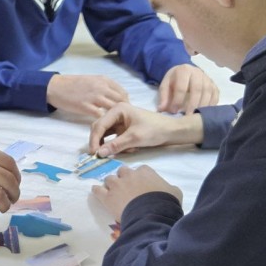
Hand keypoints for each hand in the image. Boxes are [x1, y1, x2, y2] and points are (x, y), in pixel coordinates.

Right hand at [46, 73, 128, 116]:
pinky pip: (101, 116)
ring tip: (114, 124)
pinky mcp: (86, 106)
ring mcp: (94, 97)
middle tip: (121, 120)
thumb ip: (102, 86)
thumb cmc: (72, 84)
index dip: (125, 103)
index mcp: (104, 80)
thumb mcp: (91, 80)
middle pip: (121, 101)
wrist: (56, 87)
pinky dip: (104, 121)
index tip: (124, 111)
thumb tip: (112, 96)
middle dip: (123, 111)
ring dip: (115, 117)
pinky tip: (103, 125)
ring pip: (113, 108)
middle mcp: (102, 87)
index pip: (122, 92)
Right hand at [88, 103, 204, 155]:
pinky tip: (127, 149)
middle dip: (99, 143)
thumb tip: (99, 154)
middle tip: (98, 156)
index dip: (94, 140)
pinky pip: (113, 138)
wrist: (171, 131)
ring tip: (116, 152)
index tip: (93, 154)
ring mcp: (119, 121)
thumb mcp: (135, 138)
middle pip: (99, 128)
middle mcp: (116, 113)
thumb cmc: (155, 130)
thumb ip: (116, 145)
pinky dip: (116, 145)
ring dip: (108, 145)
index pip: (99, 125)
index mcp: (118, 109)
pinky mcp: (122, 129)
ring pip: (105, 134)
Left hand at [91, 165, 182, 220]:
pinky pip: (98, 190)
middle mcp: (129, 174)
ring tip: (114, 193)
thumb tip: (168, 188)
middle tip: (127, 188)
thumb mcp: (175, 191)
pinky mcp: (107, 197)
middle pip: (122, 171)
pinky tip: (97, 191)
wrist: (152, 215)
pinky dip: (97, 191)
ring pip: (109, 179)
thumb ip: (168, 186)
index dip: (140, 178)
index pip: (140, 170)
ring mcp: (116, 185)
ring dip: (111, 184)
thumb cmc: (165, 202)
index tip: (141, 185)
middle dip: (124, 178)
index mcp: (145, 171)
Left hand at [157, 64, 218, 112]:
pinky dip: (212, 104)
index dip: (177, 100)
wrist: (184, 71)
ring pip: (208, 92)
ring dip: (203, 105)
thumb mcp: (165, 85)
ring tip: (196, 116)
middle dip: (192, 104)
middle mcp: (197, 72)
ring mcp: (207, 78)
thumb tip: (162, 109)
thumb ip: (164, 97)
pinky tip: (205, 112)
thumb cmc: (174, 80)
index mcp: (183, 71)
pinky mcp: (214, 84)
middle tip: (187, 116)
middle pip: (197, 89)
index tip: (174, 112)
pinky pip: (215, 94)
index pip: (181, 87)